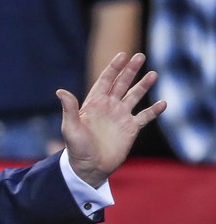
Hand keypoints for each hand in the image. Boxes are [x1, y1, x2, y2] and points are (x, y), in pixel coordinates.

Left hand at [57, 52, 165, 187]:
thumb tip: (60, 91)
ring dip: (144, 86)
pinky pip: (145, 117)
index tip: (122, 55)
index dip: (113, 68)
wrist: (89, 168)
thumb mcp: (70, 128)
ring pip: (134, 97)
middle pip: (122, 84)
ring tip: (153, 74)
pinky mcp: (131, 129)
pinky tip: (163, 103)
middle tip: (140, 56)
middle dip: (130, 70)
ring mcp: (121, 117)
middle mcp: (109, 107)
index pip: (105, 81)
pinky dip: (154, 110)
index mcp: (94, 103)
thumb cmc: (76, 148)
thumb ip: (69, 109)